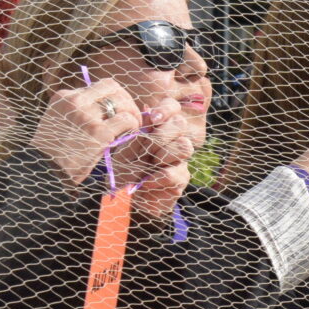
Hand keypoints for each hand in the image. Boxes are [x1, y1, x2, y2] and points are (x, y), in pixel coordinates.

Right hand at [31, 77, 146, 185]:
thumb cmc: (52, 151)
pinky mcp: (98, 132)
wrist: (44, 171)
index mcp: (64, 96)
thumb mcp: (58, 121)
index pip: (99, 86)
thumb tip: (104, 108)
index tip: (117, 110)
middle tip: (130, 118)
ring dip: (132, 114)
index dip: (114, 96)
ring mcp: (87, 115)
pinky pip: (127, 120)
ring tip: (130, 129)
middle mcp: (75, 101)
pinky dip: (133, 127)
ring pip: (123, 102)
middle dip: (126, 101)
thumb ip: (77, 110)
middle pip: (114, 88)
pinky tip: (128, 137)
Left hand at [111, 97, 200, 220]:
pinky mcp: (181, 179)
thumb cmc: (124, 171)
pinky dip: (156, 177)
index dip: (167, 109)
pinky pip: (174, 173)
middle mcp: (173, 141)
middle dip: (161, 135)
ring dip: (162, 155)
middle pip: (181, 124)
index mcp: (159, 129)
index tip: (153, 117)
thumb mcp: (124, 150)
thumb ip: (138, 133)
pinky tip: (145, 182)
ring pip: (184, 146)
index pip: (173, 108)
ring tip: (147, 166)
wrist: (126, 201)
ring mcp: (180, 159)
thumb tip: (147, 108)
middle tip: (147, 149)